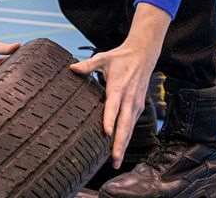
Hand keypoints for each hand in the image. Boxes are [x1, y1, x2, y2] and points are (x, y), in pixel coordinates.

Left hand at [69, 42, 160, 167]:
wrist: (143, 55)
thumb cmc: (120, 58)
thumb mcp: (103, 58)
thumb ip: (88, 65)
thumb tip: (71, 67)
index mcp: (118, 88)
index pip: (113, 107)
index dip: (110, 120)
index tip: (107, 133)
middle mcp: (129, 99)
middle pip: (125, 125)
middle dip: (120, 143)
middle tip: (114, 160)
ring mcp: (136, 104)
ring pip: (130, 128)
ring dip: (124, 145)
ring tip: (116, 161)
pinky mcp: (139, 107)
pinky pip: (132, 125)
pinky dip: (127, 137)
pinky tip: (120, 148)